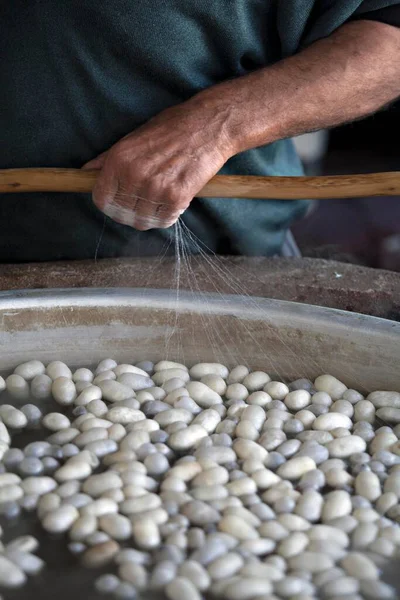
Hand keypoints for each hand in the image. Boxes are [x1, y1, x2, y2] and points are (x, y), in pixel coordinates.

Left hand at [83, 94, 234, 229]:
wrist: (209, 126)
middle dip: (129, 214)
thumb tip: (87, 172)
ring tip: (158, 203)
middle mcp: (134, 175)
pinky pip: (164, 221)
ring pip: (142, 221)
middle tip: (142, 206)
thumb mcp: (134, 137)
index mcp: (119, 159)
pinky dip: (167, 217)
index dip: (108, 206)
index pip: (101, 199)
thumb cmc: (171, 128)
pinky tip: (172, 203)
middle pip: (121, 214)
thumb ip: (108, 158)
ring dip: (149, 218)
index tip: (117, 205)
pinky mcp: (177, 197)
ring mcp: (155, 188)